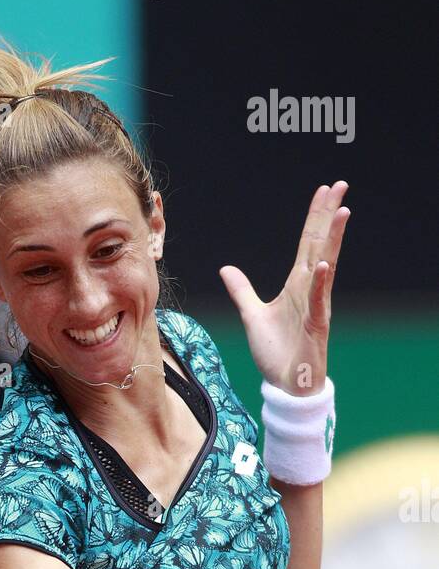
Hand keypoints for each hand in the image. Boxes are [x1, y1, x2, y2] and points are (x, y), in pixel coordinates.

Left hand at [219, 180, 350, 395]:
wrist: (286, 384)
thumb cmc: (276, 352)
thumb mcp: (251, 315)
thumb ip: (241, 291)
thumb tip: (226, 269)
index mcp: (297, 284)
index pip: (308, 242)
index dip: (315, 217)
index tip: (325, 191)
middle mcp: (311, 289)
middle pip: (321, 244)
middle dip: (329, 215)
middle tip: (341, 184)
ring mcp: (316, 305)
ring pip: (327, 266)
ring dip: (334, 239)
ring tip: (343, 212)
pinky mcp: (317, 325)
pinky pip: (319, 300)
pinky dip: (322, 283)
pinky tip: (326, 264)